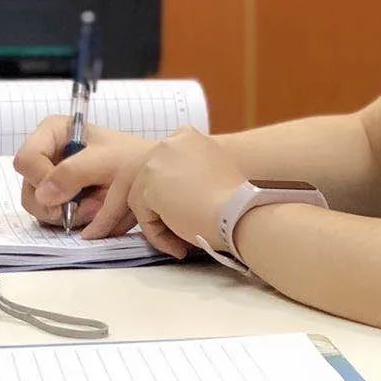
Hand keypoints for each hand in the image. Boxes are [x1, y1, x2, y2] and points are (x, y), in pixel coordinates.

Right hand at [13, 117, 155, 237]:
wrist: (148, 175)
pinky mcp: (58, 200)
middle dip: (61, 204)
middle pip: (30, 190)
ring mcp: (50, 181)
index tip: (68, 190)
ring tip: (100, 206)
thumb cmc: (131, 157)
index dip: (42, 178)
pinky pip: (54, 219)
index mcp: (54, 132)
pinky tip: (98, 211)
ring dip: (71, 214)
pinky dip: (76, 219)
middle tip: (93, 204)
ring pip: (41, 209)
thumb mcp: (106, 159)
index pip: (26, 159)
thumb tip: (43, 195)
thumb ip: (74, 172)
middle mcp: (47, 156)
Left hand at [128, 127, 247, 259]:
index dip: (173, 192)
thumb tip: (176, 191)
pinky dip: (159, 236)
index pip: (166, 167)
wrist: (236, 211)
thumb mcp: (214, 167)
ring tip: (182, 242)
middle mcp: (167, 144)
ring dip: (161, 224)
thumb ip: (192, 171)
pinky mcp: (146, 189)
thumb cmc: (233, 197)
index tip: (188, 209)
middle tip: (181, 230)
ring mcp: (154, 165)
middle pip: (151, 182)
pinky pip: (145, 219)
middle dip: (162, 209)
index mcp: (185, 135)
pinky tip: (180, 245)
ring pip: (144, 201)